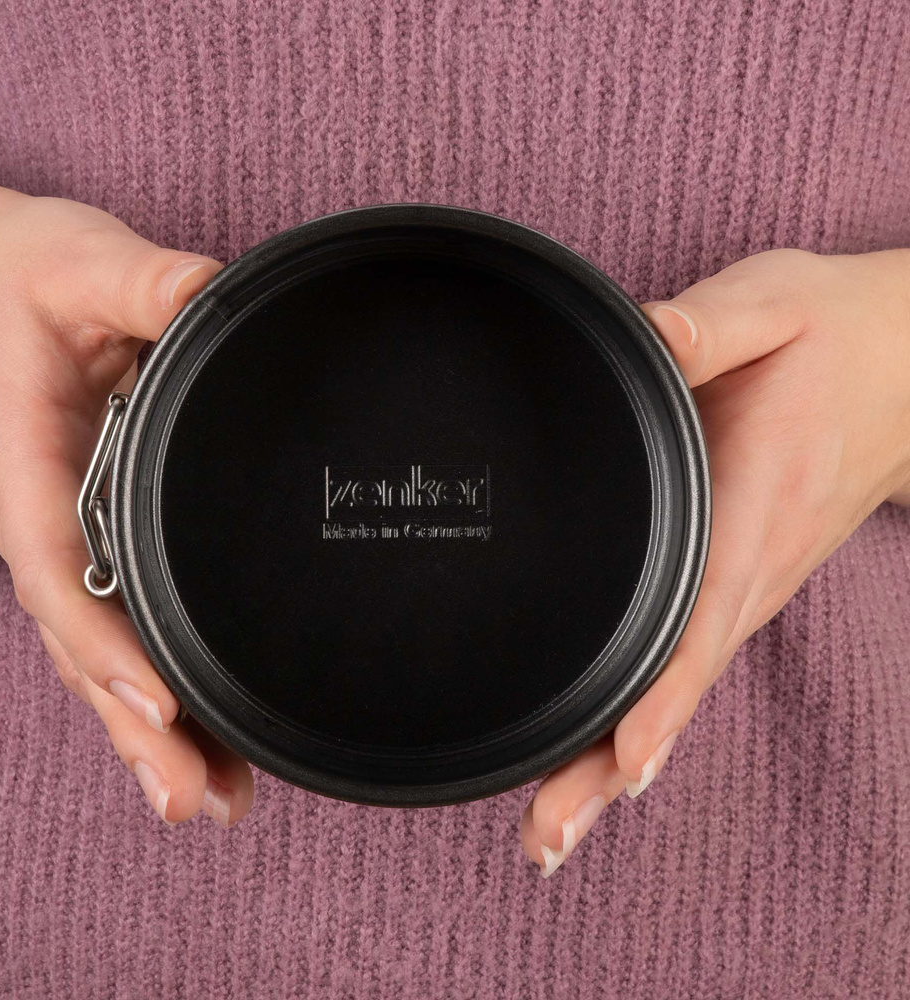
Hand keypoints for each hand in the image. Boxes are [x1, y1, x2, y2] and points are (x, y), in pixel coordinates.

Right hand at [0, 177, 252, 825]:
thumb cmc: (30, 283)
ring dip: (147, 736)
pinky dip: (149, 696)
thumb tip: (211, 291)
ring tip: (214, 801)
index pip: (56, 566)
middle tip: (200, 798)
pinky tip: (195, 746)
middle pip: (80, 643)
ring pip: (96, 658)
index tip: (160, 700)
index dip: (103, 638)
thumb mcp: (78, 261)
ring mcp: (54, 547)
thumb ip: (138, 279)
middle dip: (135, 725)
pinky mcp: (83, 549)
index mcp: (22, 461)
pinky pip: (112, 635)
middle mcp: (34, 524)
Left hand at [521, 246, 909, 875]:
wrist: (905, 366)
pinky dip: (641, 728)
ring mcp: (747, 589)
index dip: (663, 694)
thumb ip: (706, 325)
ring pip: (676, 694)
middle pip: (676, 686)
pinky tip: (596, 766)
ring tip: (549, 831)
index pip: (705, 615)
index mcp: (757, 505)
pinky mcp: (737, 587)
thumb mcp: (771, 306)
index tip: (622, 763)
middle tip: (544, 839)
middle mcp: (753, 570)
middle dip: (608, 767)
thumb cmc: (830, 337)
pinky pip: (684, 672)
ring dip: (614, 765)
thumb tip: (641, 336)